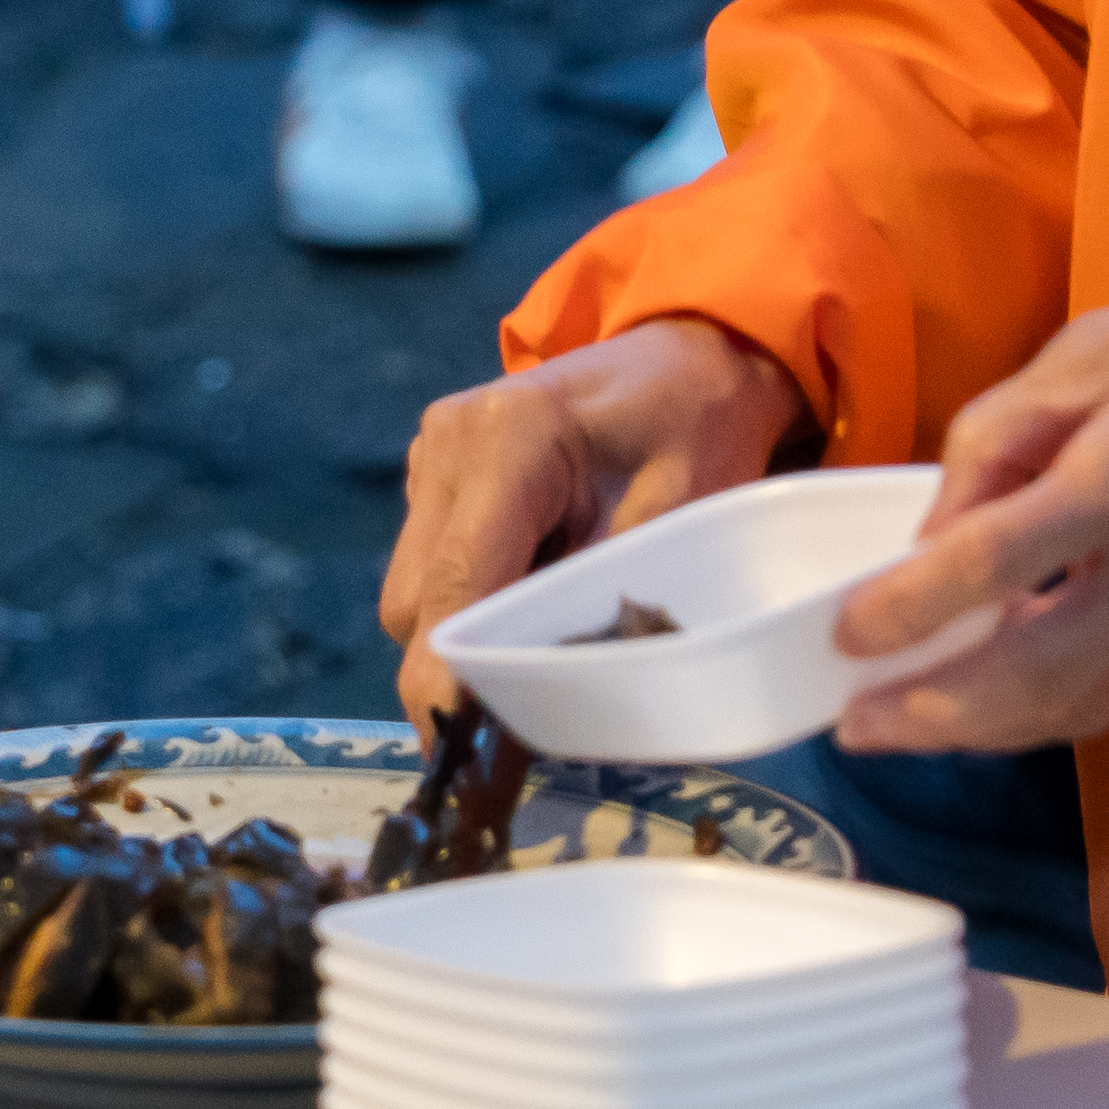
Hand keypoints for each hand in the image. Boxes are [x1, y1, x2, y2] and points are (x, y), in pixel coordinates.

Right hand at [383, 314, 812, 718]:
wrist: (685, 356)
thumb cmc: (696, 429)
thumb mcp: (679, 515)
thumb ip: (608, 598)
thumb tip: (557, 695)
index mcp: (508, 438)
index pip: (456, 581)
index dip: (447, 673)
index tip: (454, 752)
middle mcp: (446, 443)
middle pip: (415, 599)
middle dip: (456, 666)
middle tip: (519, 725)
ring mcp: (429, 455)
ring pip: (412, 591)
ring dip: (463, 635)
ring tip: (541, 649)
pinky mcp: (432, 475)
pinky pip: (430, 567)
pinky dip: (470, 603)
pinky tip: (530, 600)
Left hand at [819, 243, 1108, 756]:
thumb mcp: (1100, 342)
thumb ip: (1006, 432)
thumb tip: (940, 526)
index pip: (996, 564)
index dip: (911, 610)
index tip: (846, 638)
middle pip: (1037, 674)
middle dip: (936, 715)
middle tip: (857, 727)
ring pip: (1088, 701)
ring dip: (991, 729)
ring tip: (913, 728)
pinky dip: (1064, 691)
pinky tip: (1011, 680)